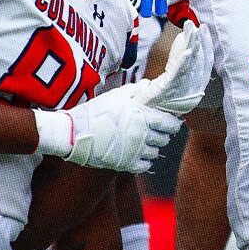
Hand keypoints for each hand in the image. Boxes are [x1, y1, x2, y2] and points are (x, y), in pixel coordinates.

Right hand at [35, 86, 180, 171]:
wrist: (74, 133)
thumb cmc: (95, 111)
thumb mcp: (116, 95)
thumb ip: (135, 90)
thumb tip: (149, 84)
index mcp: (143, 117)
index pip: (169, 123)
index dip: (174, 123)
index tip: (174, 122)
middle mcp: (143, 135)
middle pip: (164, 138)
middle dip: (164, 134)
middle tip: (158, 131)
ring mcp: (135, 151)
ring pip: (155, 152)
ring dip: (154, 147)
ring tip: (146, 141)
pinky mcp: (126, 164)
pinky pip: (145, 165)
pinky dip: (145, 161)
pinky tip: (139, 154)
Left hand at [132, 21, 213, 115]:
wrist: (139, 116)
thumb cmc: (153, 101)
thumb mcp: (170, 84)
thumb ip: (179, 71)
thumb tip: (185, 52)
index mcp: (194, 88)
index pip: (205, 64)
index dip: (207, 47)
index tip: (204, 30)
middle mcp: (192, 90)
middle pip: (201, 63)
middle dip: (202, 42)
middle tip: (200, 26)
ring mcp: (181, 90)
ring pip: (192, 65)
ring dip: (193, 46)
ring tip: (193, 30)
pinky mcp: (168, 89)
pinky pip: (178, 74)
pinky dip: (184, 62)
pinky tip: (188, 51)